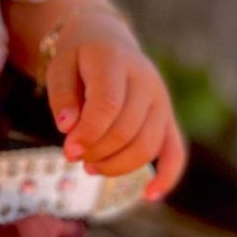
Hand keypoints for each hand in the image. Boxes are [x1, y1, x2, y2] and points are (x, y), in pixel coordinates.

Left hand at [44, 25, 186, 200]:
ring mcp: (161, 100)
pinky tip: (149, 195)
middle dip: (97, 152)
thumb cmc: (79, 60)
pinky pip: (176, 151)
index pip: (108, 105)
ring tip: (91, 167)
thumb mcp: (60, 67)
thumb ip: (61, 96)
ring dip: (117, 166)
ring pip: (148, 145)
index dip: (88, 134)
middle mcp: (146, 80)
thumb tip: (67, 128)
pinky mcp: (168, 118)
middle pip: (127, 130)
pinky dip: (167, 176)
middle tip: (73, 156)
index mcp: (116, 61)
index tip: (68, 150)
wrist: (107, 41)